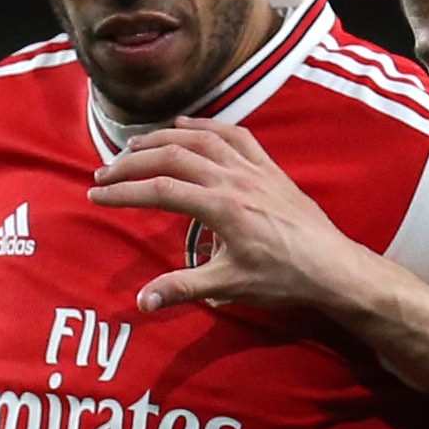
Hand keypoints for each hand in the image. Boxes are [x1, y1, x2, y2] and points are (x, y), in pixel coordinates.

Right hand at [90, 122, 375, 319]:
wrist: (332, 266)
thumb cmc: (283, 278)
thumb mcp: (229, 285)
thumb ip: (182, 288)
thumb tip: (142, 302)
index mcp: (221, 207)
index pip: (160, 190)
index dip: (124, 192)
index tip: (96, 195)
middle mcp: (235, 179)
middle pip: (173, 156)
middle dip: (134, 161)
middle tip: (105, 171)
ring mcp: (254, 168)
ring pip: (201, 139)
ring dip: (164, 138)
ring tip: (135, 145)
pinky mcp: (269, 167)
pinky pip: (234, 135)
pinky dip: (206, 126)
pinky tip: (188, 127)